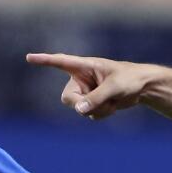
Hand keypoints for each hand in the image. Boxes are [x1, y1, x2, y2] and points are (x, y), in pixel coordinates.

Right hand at [25, 52, 147, 119]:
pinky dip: (101, 114)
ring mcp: (86, 92)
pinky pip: (89, 114)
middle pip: (68, 98)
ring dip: (96, 110)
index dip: (44, 61)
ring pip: (79, 109)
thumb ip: (96, 98)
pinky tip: (113, 106)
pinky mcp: (92, 102)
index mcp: (84, 66)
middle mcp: (81, 79)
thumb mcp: (113, 88)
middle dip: (82, 104)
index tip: (29, 58)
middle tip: (98, 103)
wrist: (142, 88)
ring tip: (112, 102)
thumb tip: (79, 110)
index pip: (60, 62)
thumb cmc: (129, 79)